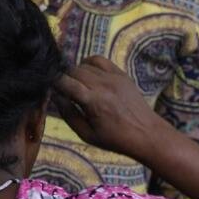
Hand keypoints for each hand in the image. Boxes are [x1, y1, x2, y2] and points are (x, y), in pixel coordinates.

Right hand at [52, 56, 170, 161]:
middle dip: (64, 78)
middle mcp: (103, 85)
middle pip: (73, 70)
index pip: (64, 82)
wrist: (147, 133)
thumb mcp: (87, 134)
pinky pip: (100, 60)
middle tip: (64, 90)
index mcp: (93, 101)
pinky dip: (89, 63)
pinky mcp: (122, 74)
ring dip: (76, 72)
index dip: (54, 83)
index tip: (51, 89)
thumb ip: (68, 114)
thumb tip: (56, 97)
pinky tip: (89, 75)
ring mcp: (114, 77)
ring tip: (78, 85)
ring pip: (85, 64)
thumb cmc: (116, 139)